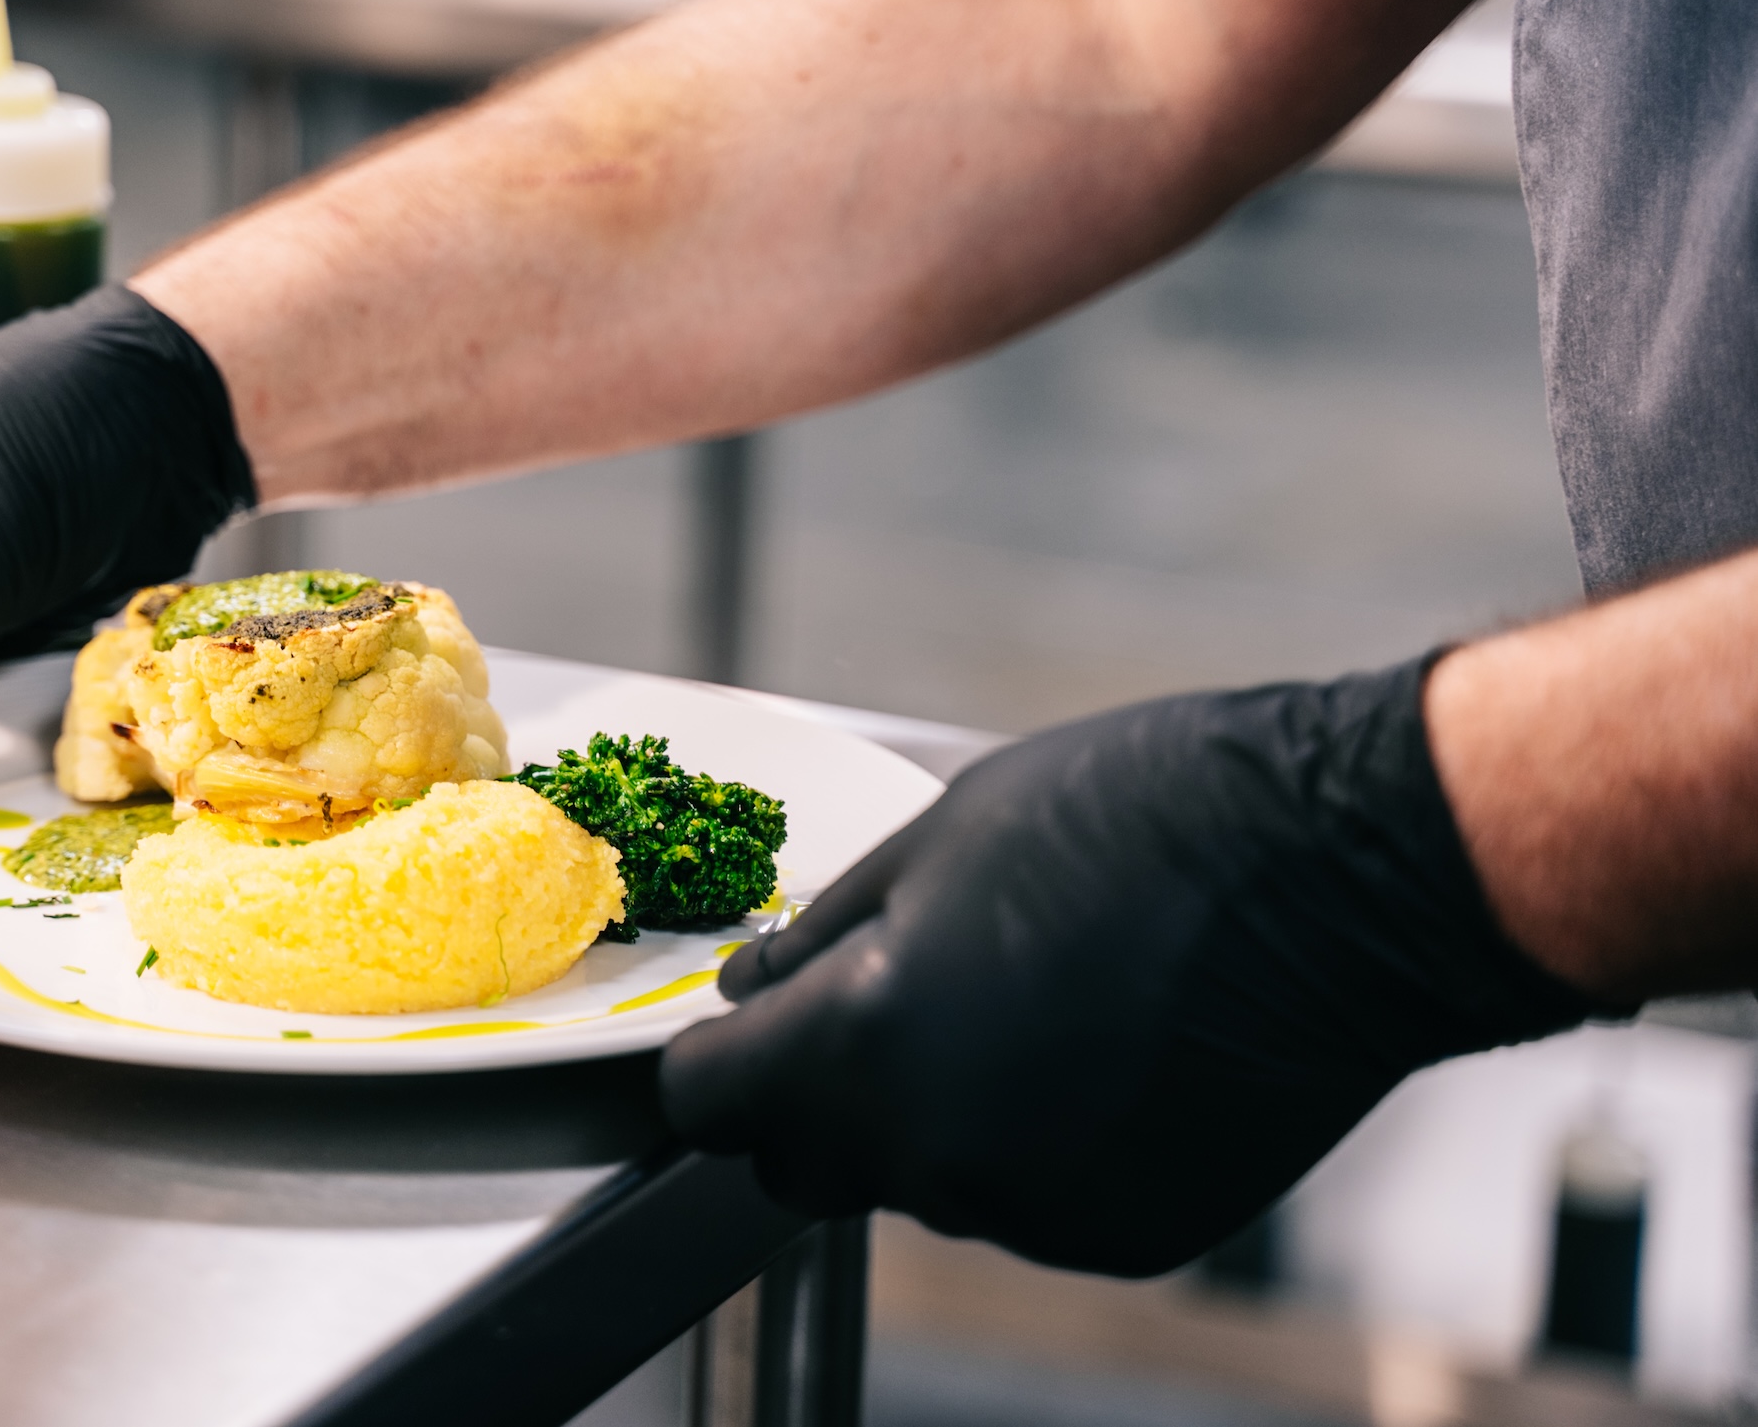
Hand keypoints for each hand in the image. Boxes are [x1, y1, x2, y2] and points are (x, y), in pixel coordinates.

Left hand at [659, 658, 1609, 1276]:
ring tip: (1024, 999)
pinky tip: (1096, 1051)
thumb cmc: (1142, 819)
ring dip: (933, 1115)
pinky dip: (1031, 1143)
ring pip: (921, 1181)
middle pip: (807, 1160)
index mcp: (868, 1048)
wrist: (1344, 873)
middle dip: (812, 1097)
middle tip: (880, 1001)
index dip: (712, 1061)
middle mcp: (939, 1154)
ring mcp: (1034, 1209)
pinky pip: (1025, 1200)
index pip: (711, 1105)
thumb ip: (823, 937)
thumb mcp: (939, 838)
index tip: (739, 1030)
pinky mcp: (1122, 1235)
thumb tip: (750, 989)